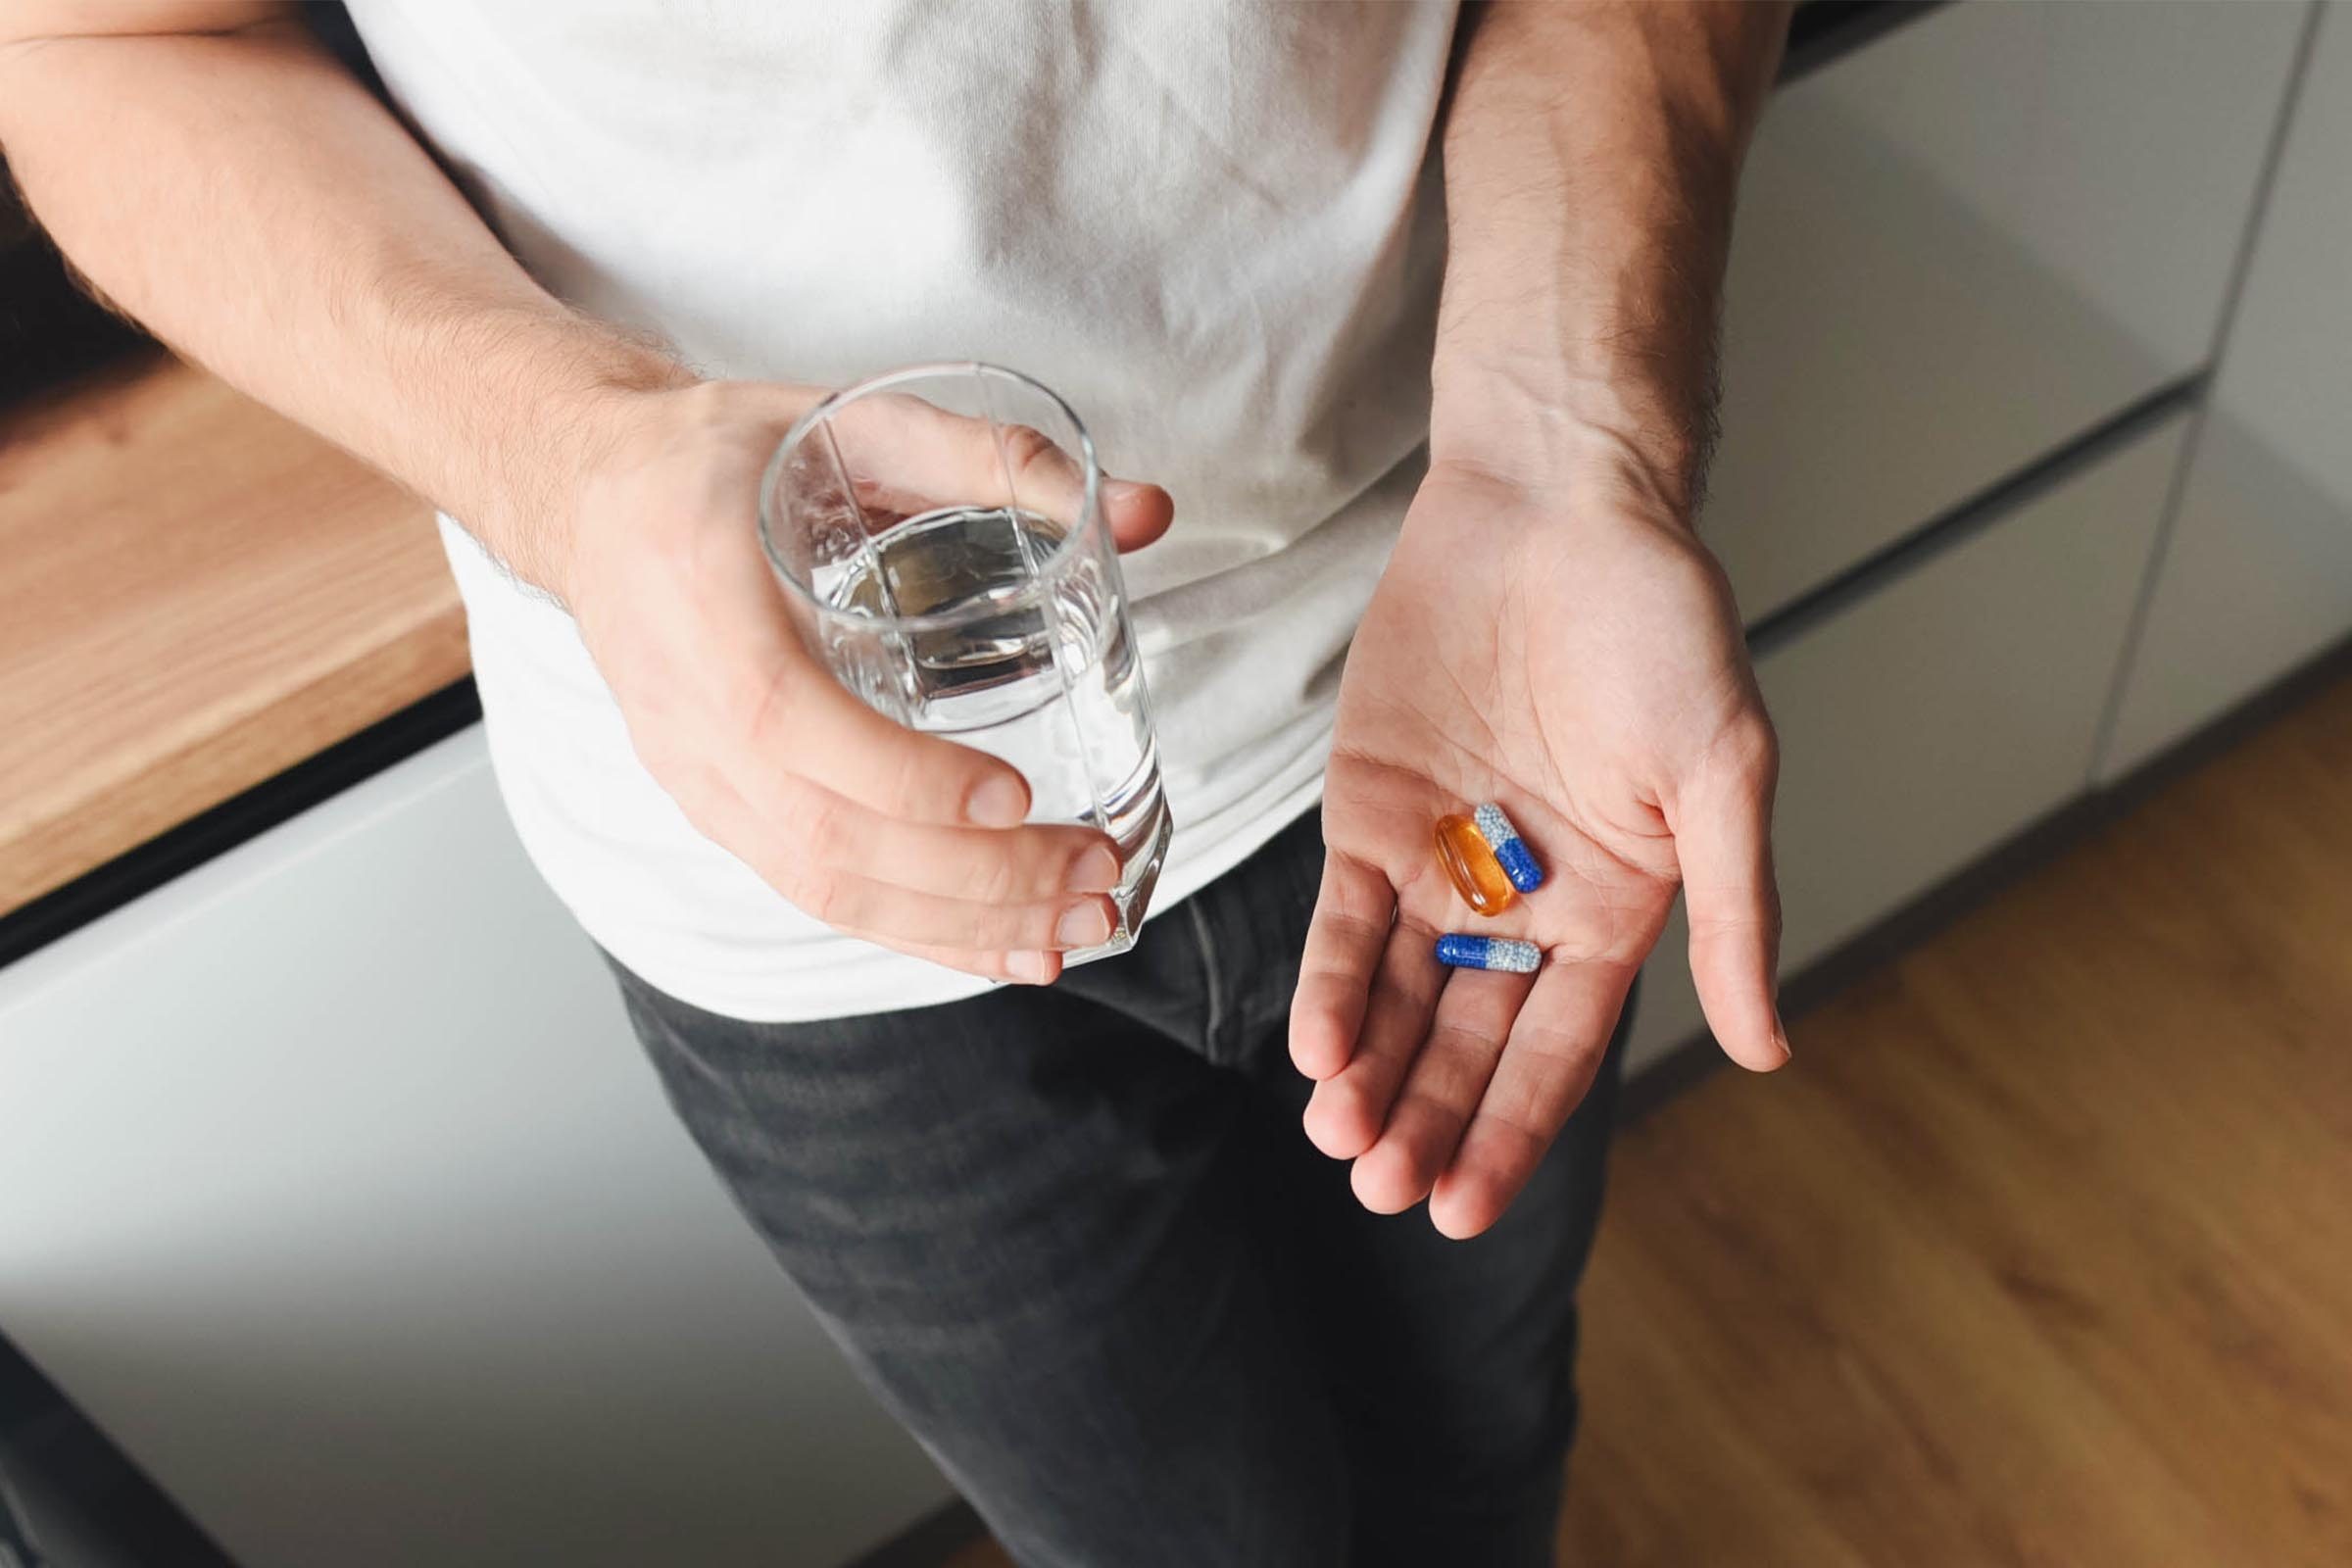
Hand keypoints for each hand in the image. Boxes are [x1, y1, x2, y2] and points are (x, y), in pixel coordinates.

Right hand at [562, 380, 1174, 982]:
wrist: (591, 500)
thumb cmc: (718, 458)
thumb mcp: (849, 421)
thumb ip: (995, 459)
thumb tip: (1150, 512)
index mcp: (702, 598)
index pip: (786, 720)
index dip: (901, 777)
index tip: (1014, 796)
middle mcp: (683, 707)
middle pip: (821, 833)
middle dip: (971, 876)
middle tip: (1091, 874)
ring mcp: (694, 774)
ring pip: (822, 883)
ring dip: (958, 925)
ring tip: (1074, 929)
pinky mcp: (716, 809)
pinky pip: (815, 891)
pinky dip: (917, 933)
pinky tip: (1003, 949)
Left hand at [1291, 453, 1787, 1236]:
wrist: (1554, 505)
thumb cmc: (1660, 626)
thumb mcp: (1721, 771)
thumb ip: (1734, 911)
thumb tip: (1770, 1050)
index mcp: (1617, 913)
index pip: (1556, 1054)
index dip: (1510, 1134)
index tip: (1464, 1208)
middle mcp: (1526, 905)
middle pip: (1465, 1043)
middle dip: (1425, 1121)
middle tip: (1386, 1193)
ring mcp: (1441, 865)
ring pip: (1392, 999)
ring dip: (1367, 1074)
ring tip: (1342, 1145)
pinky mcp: (1371, 817)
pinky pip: (1342, 923)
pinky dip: (1325, 985)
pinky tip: (1314, 1051)